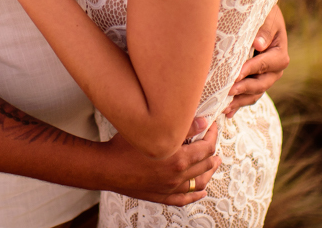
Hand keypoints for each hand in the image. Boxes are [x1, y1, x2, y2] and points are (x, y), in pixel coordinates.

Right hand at [101, 122, 220, 205]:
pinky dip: (195, 196)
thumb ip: (182, 127)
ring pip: (199, 183)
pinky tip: (201, 192)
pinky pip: (184, 199)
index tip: (212, 126)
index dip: (212, 135)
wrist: (106, 167)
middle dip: (212, 151)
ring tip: (214, 163)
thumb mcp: (154, 132)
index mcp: (179, 160)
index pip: (206, 148)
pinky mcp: (161, 196)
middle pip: (205, 164)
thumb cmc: (125, 147)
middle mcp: (177, 176)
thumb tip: (204, 122)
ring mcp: (169, 188)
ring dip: (209, 172)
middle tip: (213, 140)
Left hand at [223, 4, 288, 116]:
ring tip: (225, 107)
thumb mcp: (266, 16)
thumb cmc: (262, 14)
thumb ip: (264, 29)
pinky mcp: (254, 82)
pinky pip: (248, 96)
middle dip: (245, 88)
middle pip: (263, 83)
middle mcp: (275, 69)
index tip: (237, 73)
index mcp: (279, 52)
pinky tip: (227, 112)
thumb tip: (260, 44)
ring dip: (240, 100)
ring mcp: (265, 78)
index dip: (254, 68)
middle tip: (229, 91)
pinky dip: (238, 104)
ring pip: (255, 93)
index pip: (270, 63)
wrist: (258, 18)